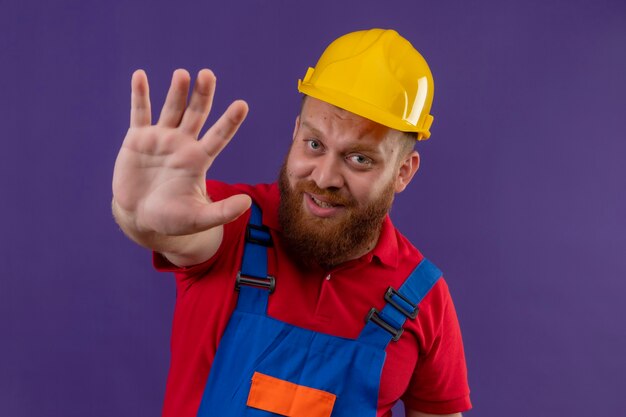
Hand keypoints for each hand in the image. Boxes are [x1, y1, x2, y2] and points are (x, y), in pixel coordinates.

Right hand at [112, 69, 250, 241]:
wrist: (140, 217)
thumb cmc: (172, 219)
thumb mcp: (199, 218)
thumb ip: (222, 212)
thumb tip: (248, 204)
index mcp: (199, 160)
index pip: (219, 136)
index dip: (229, 122)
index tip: (242, 105)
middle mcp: (183, 144)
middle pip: (196, 114)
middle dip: (202, 95)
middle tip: (208, 74)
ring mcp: (161, 139)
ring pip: (171, 109)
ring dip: (177, 91)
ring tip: (182, 74)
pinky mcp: (138, 139)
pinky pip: (140, 113)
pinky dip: (139, 95)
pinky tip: (140, 75)